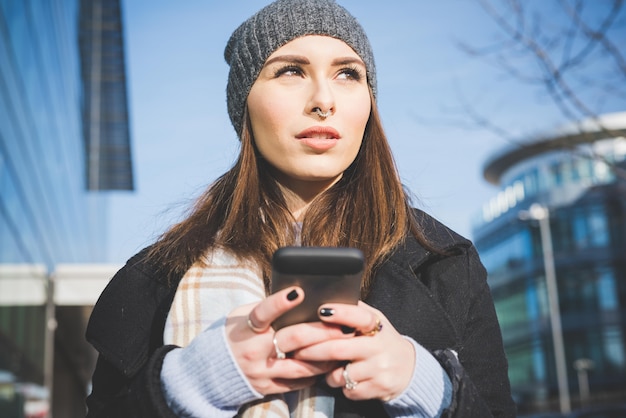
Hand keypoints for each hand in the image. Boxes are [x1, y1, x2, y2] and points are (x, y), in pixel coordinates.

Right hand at [224, 287, 350, 394]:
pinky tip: (329, 364)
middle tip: (345, 326)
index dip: (280, 302)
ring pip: (301, 366)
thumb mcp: (243, 315)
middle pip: (293, 339)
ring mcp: (261, 372)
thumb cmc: (236, 334)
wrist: (213, 370)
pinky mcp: (267, 387)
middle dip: (322, 332)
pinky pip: (297, 383)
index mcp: (247, 328)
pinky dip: (315, 374)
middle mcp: (254, 351)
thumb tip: (299, 296)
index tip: (298, 292)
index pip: (263, 313)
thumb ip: (267, 309)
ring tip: (344, 346)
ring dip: (325, 356)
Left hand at [292, 301, 415, 401]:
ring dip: (326, 373)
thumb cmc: (382, 341)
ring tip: (324, 368)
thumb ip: (354, 311)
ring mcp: (380, 369)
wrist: (409, 369)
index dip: (339, 313)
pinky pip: (348, 390)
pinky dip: (340, 386)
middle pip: (338, 349)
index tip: (320, 311)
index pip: (358, 316)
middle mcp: (380, 346)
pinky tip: (343, 379)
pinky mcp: (378, 388)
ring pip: (340, 374)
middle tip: (296, 349)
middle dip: (312, 350)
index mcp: (377, 325)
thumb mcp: (375, 320)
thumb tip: (326, 296)